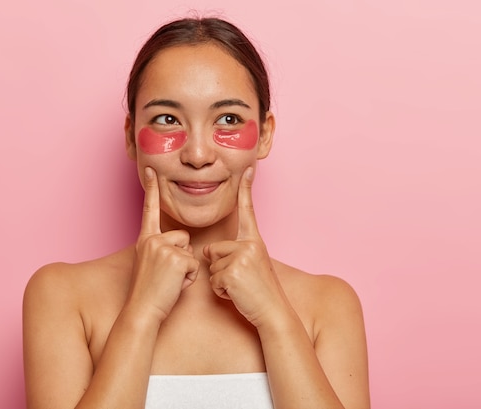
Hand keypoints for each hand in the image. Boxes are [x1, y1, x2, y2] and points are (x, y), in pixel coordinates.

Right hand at [128, 167, 198, 321]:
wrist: (143, 310)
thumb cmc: (150, 291)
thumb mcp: (150, 263)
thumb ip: (161, 249)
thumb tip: (179, 243)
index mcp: (145, 239)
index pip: (149, 209)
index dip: (151, 188)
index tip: (150, 169)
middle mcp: (151, 240)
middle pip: (183, 237)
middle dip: (182, 256)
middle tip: (166, 275)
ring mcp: (163, 248)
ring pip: (190, 250)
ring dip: (186, 267)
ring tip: (170, 280)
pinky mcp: (176, 258)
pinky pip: (194, 264)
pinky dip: (189, 277)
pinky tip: (175, 285)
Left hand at [203, 167, 288, 326]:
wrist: (273, 311)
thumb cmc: (260, 291)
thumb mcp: (252, 265)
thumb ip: (235, 253)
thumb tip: (208, 251)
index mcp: (254, 241)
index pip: (248, 211)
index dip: (246, 189)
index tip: (247, 168)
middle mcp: (249, 244)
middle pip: (214, 250)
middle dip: (220, 268)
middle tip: (241, 281)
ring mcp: (241, 257)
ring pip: (212, 266)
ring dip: (221, 282)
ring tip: (240, 288)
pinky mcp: (232, 271)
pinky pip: (213, 280)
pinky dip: (221, 291)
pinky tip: (236, 294)